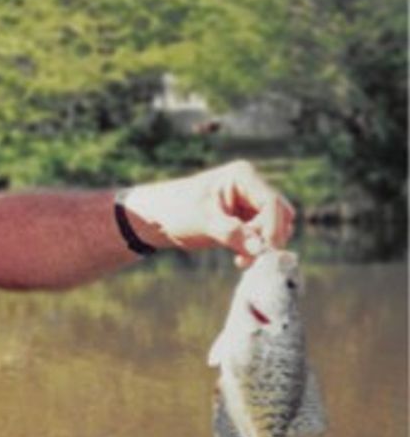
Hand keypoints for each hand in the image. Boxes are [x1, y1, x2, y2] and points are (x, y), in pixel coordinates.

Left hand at [122, 160, 294, 266]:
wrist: (156, 219)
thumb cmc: (176, 211)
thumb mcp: (204, 222)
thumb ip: (233, 234)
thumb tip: (261, 249)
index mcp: (242, 176)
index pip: (271, 202)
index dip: (272, 229)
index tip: (265, 252)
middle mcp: (250, 187)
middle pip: (279, 215)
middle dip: (269, 238)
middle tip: (250, 258)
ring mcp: (248, 203)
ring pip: (274, 227)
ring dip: (263, 246)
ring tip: (241, 260)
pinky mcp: (245, 219)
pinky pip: (262, 236)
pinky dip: (256, 249)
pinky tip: (240, 259)